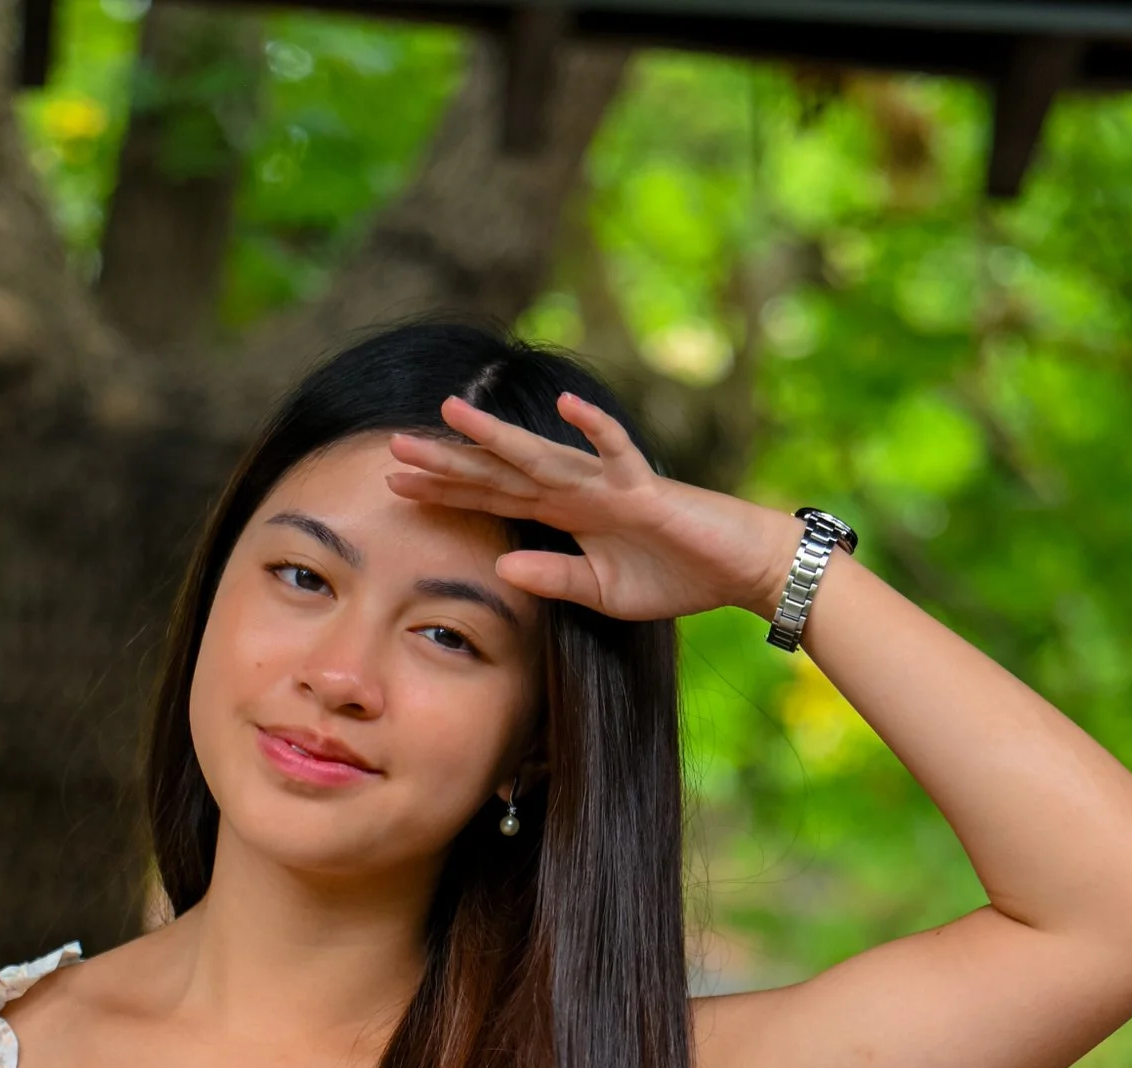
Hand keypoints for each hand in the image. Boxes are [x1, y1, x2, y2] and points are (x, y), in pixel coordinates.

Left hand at [387, 391, 801, 625]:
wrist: (738, 569)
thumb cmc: (674, 576)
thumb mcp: (600, 593)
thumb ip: (551, 579)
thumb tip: (498, 566)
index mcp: (565, 514)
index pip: (494, 497)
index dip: (447, 490)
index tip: (396, 485)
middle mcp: (578, 490)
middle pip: (502, 471)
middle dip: (450, 462)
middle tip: (393, 449)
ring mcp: (609, 484)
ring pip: (542, 456)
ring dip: (497, 436)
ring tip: (450, 414)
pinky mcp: (646, 488)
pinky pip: (617, 453)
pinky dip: (593, 431)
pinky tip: (563, 409)